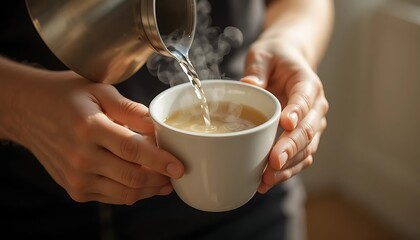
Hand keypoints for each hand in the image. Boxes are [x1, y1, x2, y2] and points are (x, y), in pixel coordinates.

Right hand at [6, 69, 183, 203]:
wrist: (29, 112)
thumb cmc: (65, 97)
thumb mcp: (99, 91)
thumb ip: (131, 110)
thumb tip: (158, 126)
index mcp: (89, 128)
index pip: (133, 150)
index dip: (161, 161)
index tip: (180, 167)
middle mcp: (81, 157)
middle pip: (132, 177)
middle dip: (160, 178)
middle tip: (176, 173)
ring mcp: (76, 177)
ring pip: (125, 193)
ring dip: (149, 189)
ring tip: (164, 181)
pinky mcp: (75, 189)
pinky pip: (112, 197)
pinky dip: (131, 192)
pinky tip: (142, 182)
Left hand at [241, 38, 328, 193]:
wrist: (287, 63)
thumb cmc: (275, 58)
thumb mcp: (263, 54)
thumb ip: (257, 67)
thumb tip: (250, 83)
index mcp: (307, 83)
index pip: (305, 98)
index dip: (297, 112)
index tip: (285, 124)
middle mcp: (315, 106)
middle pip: (308, 130)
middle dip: (291, 147)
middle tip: (274, 161)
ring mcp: (311, 125)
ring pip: (307, 149)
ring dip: (289, 166)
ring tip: (267, 178)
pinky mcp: (303, 138)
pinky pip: (300, 158)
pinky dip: (287, 171)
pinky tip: (267, 182)